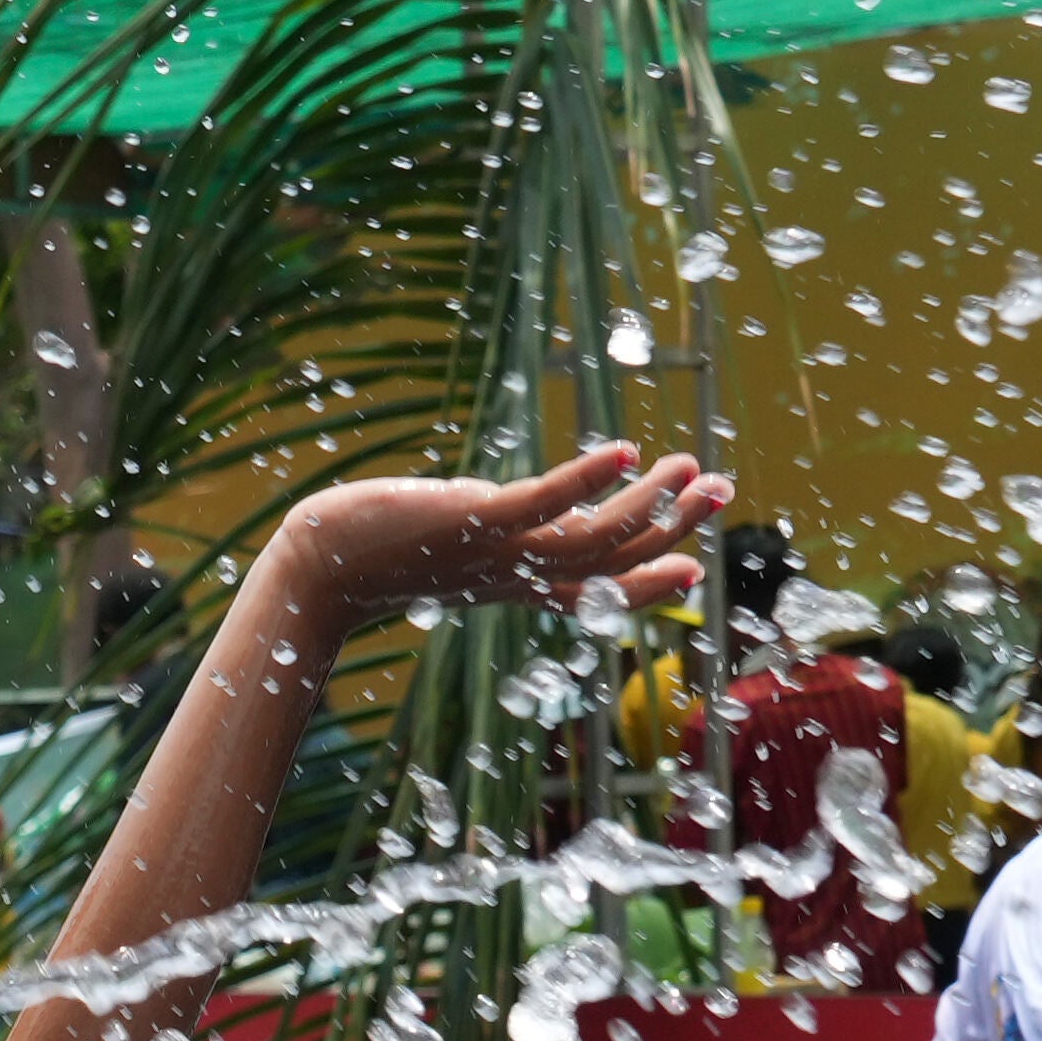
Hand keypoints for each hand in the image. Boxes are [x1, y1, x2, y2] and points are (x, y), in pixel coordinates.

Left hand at [279, 444, 728, 627]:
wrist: (320, 570)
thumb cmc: (374, 554)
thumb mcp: (446, 547)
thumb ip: (484, 534)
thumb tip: (497, 508)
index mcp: (515, 583)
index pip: (596, 590)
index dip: (649, 584)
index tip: (695, 568)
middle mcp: (518, 574)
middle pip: (612, 558)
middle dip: (673, 527)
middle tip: (721, 489)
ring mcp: (499, 551)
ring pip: (594, 537)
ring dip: (647, 502)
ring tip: (689, 465)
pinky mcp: (474, 521)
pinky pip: (542, 503)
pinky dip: (585, 479)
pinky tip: (621, 450)